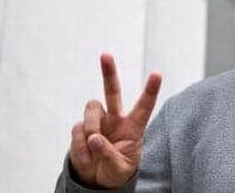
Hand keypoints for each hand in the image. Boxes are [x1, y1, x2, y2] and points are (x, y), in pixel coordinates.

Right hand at [69, 53, 161, 187]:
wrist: (98, 181)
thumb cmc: (117, 172)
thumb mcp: (120, 169)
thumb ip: (109, 154)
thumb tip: (94, 138)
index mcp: (133, 127)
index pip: (144, 106)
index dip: (151, 90)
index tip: (157, 73)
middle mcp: (115, 119)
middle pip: (112, 91)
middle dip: (108, 72)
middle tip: (105, 54)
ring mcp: (97, 122)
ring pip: (91, 108)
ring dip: (91, 126)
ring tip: (94, 146)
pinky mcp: (81, 130)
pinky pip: (77, 131)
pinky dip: (80, 147)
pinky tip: (87, 157)